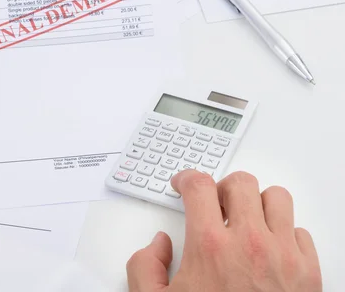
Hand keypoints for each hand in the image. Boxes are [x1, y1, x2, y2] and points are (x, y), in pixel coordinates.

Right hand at [127, 171, 321, 291]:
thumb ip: (144, 267)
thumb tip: (159, 246)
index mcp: (210, 246)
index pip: (199, 185)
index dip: (186, 178)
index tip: (183, 184)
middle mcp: (250, 243)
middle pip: (240, 183)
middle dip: (222, 188)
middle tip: (214, 203)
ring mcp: (284, 256)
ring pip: (277, 199)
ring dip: (258, 204)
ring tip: (245, 220)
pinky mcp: (308, 273)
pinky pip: (301, 233)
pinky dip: (284, 233)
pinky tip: (269, 248)